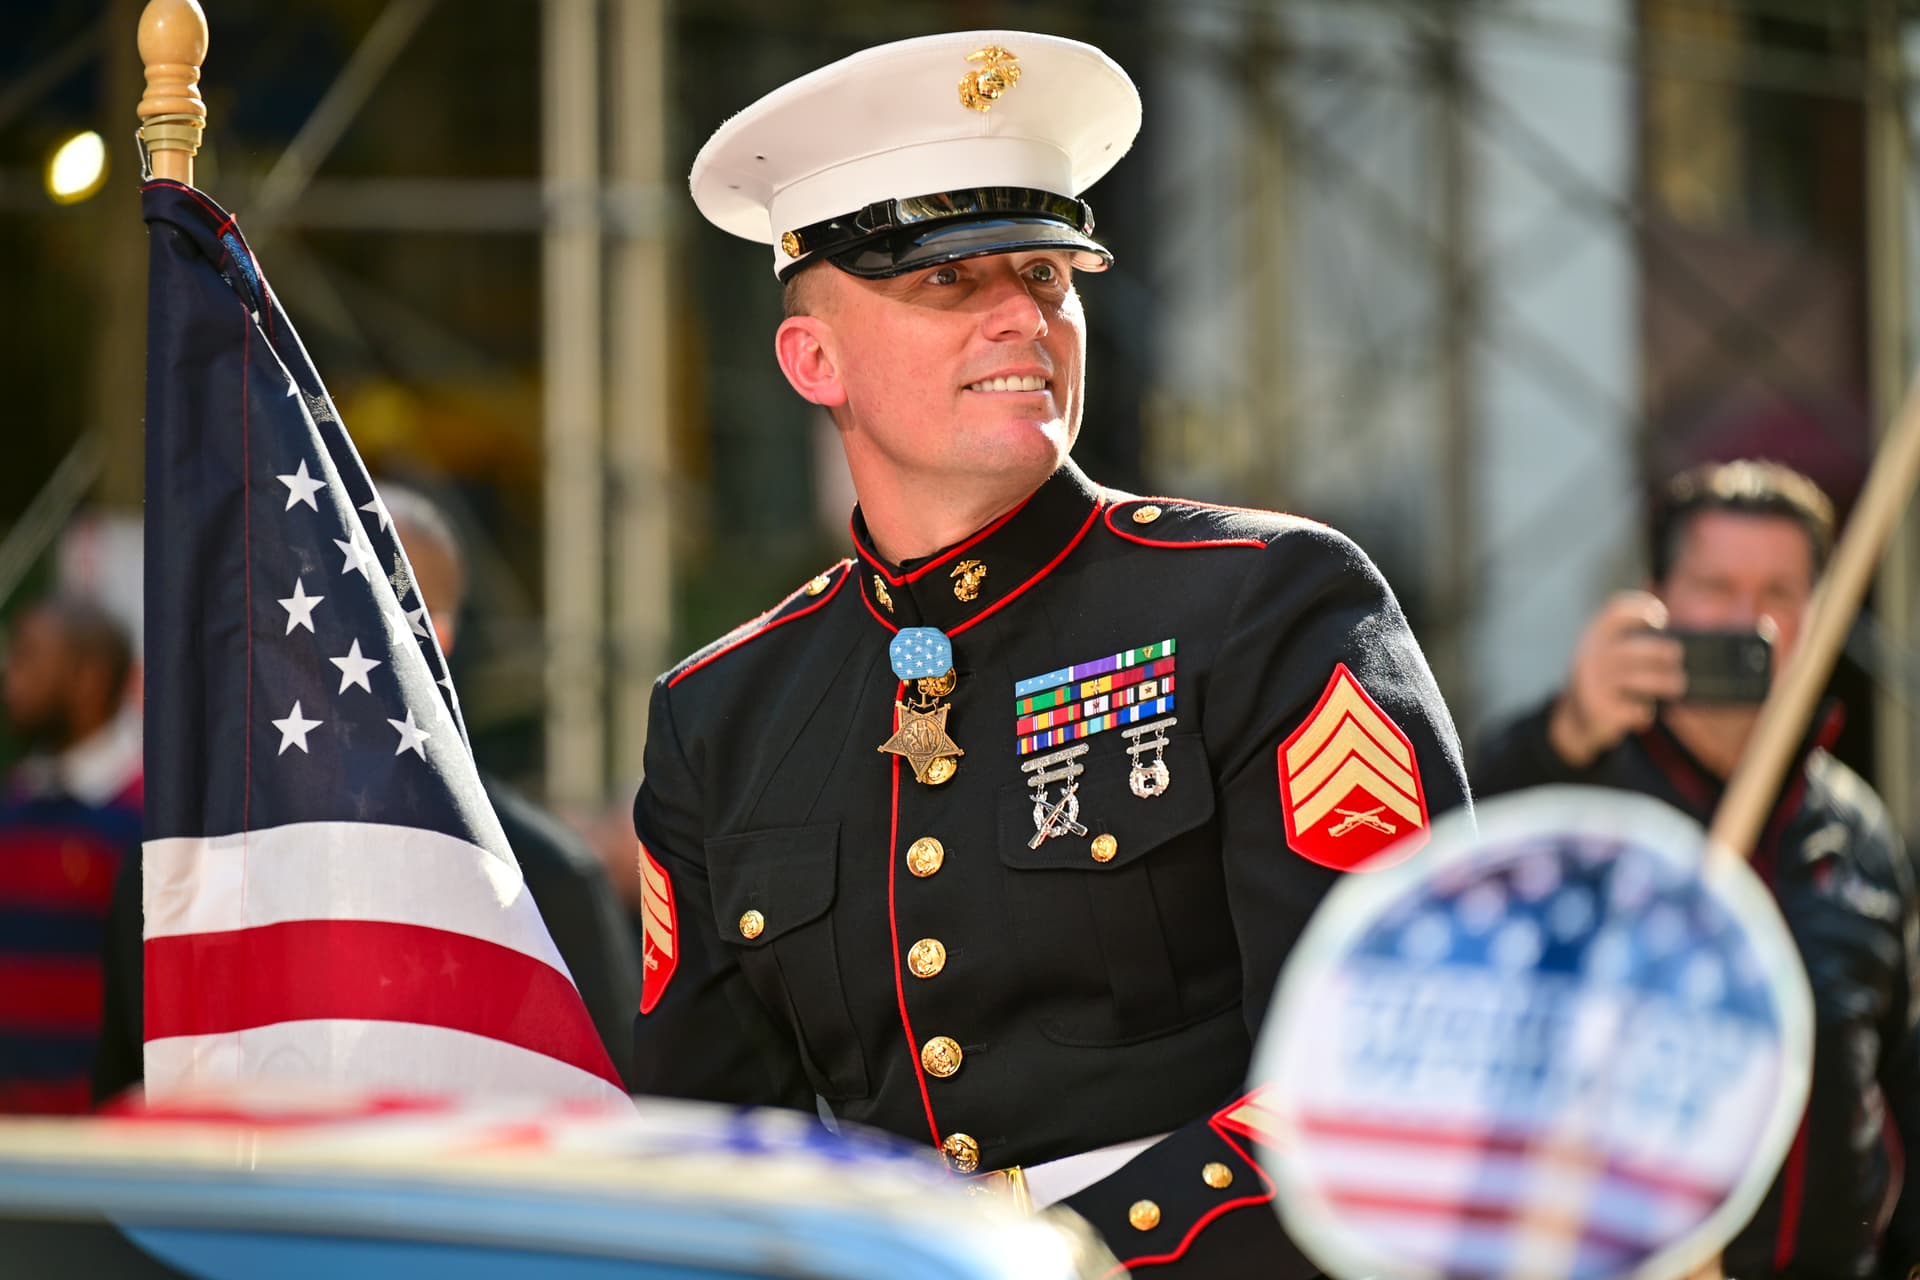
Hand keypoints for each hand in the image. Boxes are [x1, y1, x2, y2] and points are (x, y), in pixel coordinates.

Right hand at [1547, 592, 1685, 767]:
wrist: (1574, 720)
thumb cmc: (1602, 676)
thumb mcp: (1606, 645)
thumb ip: (1627, 620)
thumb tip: (1653, 579)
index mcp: (1593, 636)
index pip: (1616, 611)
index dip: (1641, 609)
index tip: (1662, 619)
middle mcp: (1589, 657)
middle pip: (1636, 650)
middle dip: (1664, 654)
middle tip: (1676, 658)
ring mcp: (1593, 685)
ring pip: (1641, 681)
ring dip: (1667, 683)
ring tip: (1677, 685)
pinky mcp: (1600, 711)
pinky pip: (1636, 709)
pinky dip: (1646, 711)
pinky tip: (1645, 712)